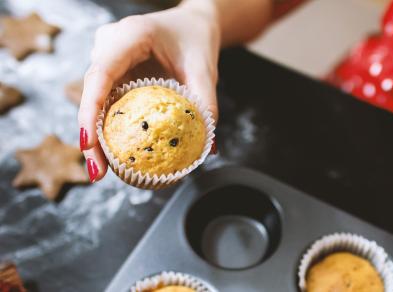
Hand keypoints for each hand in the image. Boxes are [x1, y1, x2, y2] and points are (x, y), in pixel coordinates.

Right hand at [78, 4, 220, 182]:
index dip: (90, 110)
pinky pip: (105, 101)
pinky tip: (113, 154)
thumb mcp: (204, 68)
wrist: (192, 24)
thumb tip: (208, 148)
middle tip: (97, 172)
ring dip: (96, 135)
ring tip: (100, 171)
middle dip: (90, 135)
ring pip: (94, 100)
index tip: (89, 143)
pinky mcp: (111, 72)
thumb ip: (206, 102)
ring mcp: (106, 58)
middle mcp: (109, 45)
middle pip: (91, 93)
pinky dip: (108, 127)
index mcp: (130, 35)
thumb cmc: (196, 40)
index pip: (101, 74)